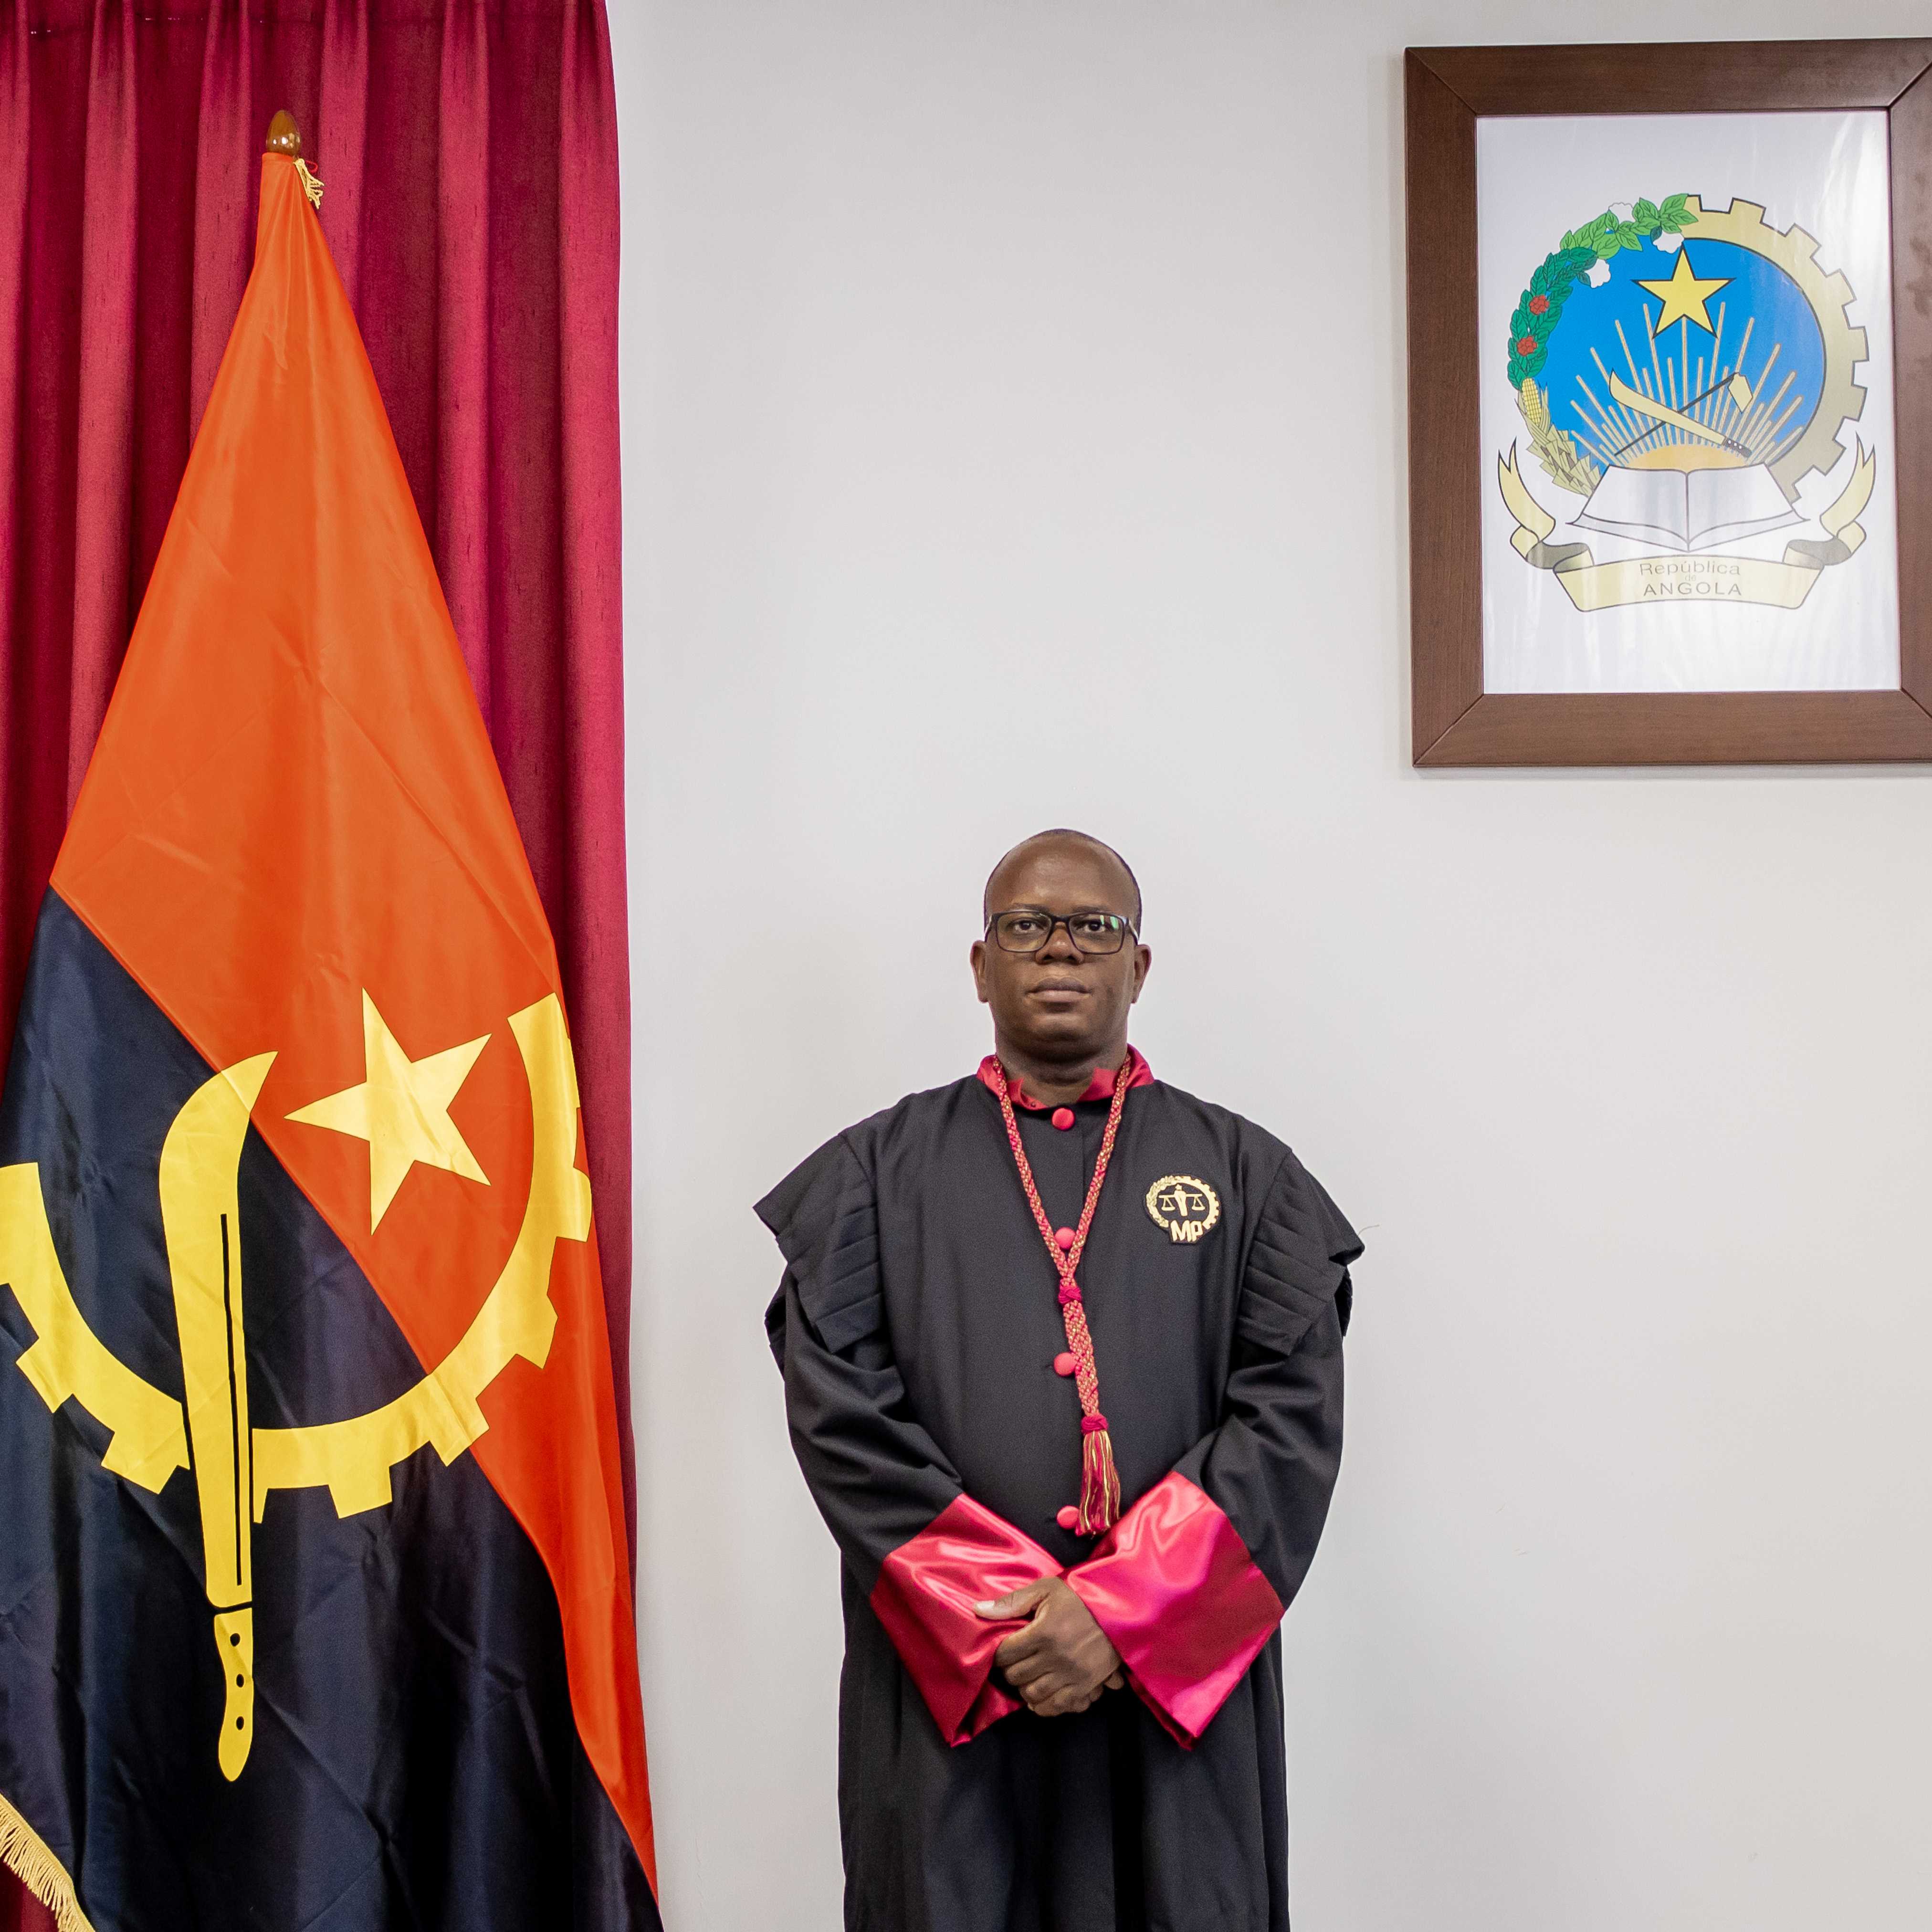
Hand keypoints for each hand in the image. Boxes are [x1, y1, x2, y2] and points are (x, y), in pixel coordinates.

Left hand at [974, 1578, 1125, 1716]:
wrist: (1120, 1611)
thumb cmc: (1080, 1598)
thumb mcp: (1046, 1589)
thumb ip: (1012, 1602)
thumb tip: (978, 1609)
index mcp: (1044, 1632)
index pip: (1006, 1654)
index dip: (998, 1653)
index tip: (1001, 1649)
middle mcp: (1056, 1657)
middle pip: (1016, 1675)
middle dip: (1009, 1670)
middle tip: (1012, 1662)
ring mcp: (1071, 1675)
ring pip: (1032, 1694)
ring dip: (1023, 1687)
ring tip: (1025, 1676)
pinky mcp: (1085, 1686)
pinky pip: (1056, 1706)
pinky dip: (1042, 1706)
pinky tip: (1037, 1696)